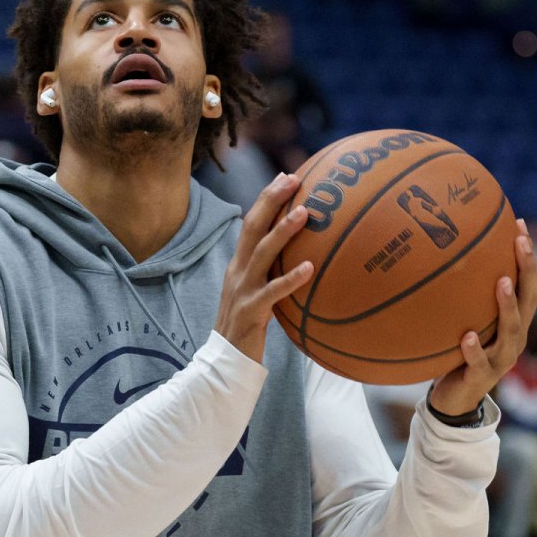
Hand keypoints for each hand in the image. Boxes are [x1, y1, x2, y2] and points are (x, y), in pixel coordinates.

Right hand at [214, 173, 314, 362]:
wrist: (225, 360)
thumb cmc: (248, 325)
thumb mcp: (258, 292)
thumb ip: (272, 273)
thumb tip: (304, 257)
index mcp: (239, 264)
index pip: (251, 223)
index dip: (267, 198)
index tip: (287, 176)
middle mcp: (238, 271)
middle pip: (253, 227)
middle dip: (272, 200)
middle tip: (294, 179)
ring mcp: (243, 290)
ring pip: (262, 253)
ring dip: (283, 231)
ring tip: (305, 213)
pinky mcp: (251, 311)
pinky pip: (273, 292)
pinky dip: (291, 278)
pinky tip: (311, 267)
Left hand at [429, 218, 536, 415]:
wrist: (454, 399)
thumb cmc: (458, 354)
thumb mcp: (464, 322)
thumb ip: (462, 297)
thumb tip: (440, 256)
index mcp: (512, 324)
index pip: (527, 286)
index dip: (527, 258)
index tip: (519, 225)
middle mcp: (513, 339)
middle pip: (528, 301)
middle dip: (527, 270)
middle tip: (520, 243)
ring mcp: (500, 360)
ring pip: (511, 331)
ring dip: (507, 306)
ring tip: (501, 282)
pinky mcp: (480, 378)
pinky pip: (478, 363)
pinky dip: (474, 350)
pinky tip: (468, 336)